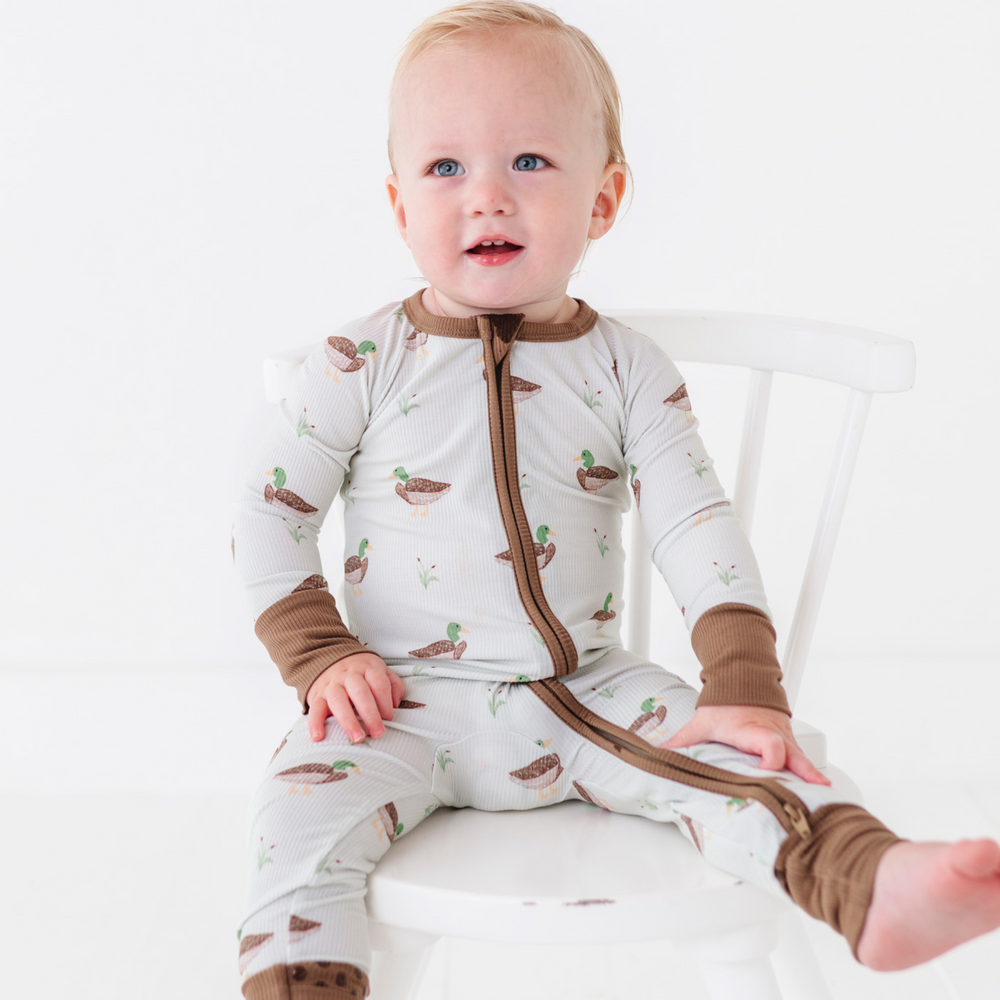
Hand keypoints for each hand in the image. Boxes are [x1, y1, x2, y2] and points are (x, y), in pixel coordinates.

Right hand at [305, 652, 405, 743]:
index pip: (378, 682)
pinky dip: (315, 723)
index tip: (389, 718)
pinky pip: (315, 708)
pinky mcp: (317, 696)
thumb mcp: (380, 671)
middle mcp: (349, 675)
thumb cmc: (361, 673)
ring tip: (357, 738)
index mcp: (367, 668)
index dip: (385, 701)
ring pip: (338, 700)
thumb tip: (395, 705)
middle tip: (378, 733)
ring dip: (348, 721)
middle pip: (360, 692)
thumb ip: (393, 685)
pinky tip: (318, 737)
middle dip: (371, 714)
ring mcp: (332, 685)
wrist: (328, 659)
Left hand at [664, 704, 830, 785]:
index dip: (770, 758)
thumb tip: (658, 752)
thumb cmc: (725, 704)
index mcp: (753, 730)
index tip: (767, 773)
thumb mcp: (703, 721)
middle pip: (794, 756)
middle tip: (815, 795)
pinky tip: (822, 793)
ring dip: (812, 778)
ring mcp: (786, 740)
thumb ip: (682, 739)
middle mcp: (774, 735)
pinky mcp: (791, 745)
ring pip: (803, 759)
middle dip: (805, 775)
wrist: (744, 680)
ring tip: (825, 799)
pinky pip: (804, 760)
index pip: (769, 743)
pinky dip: (812, 775)